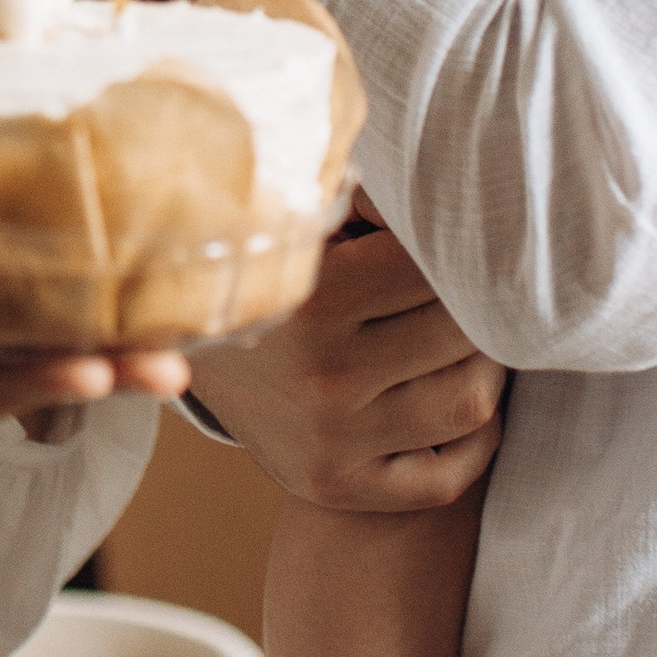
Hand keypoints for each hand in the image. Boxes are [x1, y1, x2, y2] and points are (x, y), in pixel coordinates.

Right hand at [0, 161, 190, 435]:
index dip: (23, 388)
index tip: (88, 375)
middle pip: (12, 369)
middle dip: (94, 371)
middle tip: (174, 363)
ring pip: (25, 326)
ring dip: (101, 325)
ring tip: (185, 317)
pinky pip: (10, 270)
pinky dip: (66, 266)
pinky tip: (127, 242)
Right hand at [188, 212, 502, 511]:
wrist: (173, 354)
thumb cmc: (261, 269)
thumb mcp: (298, 218)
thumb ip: (366, 190)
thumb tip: (451, 170)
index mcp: (315, 300)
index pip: (438, 266)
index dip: (451, 242)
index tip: (442, 233)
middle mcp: (323, 379)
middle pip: (465, 332)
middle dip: (474, 300)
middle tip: (463, 281)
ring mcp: (331, 443)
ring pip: (472, 402)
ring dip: (483, 364)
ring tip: (460, 335)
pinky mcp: (336, 486)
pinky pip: (449, 475)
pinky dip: (471, 438)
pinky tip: (448, 391)